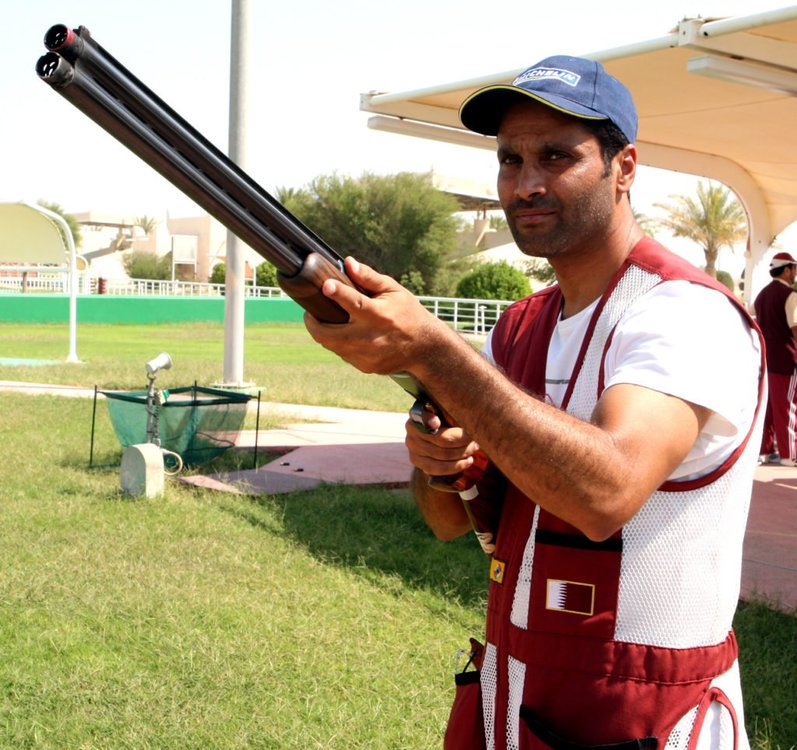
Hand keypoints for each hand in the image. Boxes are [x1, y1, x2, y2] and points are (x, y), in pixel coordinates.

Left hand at [303, 257, 440, 375]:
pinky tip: (348, 335)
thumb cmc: (408, 314)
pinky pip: (342, 354)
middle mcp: (370, 338)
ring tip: (327, 321)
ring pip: (331, 345)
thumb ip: (369, 277)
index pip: (354, 304)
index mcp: (378, 315)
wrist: (425, 349)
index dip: (338, 294)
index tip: (325, 285)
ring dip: (324, 332)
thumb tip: (348, 263)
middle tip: (311, 311)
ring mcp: (366, 355)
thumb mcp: (394, 291)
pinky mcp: (365, 366)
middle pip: (328, 334)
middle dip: (313, 322)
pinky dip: (340, 343)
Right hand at [405, 417, 480, 478]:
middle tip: (475, 438)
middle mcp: (411, 431)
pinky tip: (467, 461)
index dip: (428, 420)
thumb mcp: (447, 413)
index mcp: (417, 415)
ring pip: (441, 455)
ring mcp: (412, 448)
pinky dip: (455, 466)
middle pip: (441, 439)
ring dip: (462, 453)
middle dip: (462, 440)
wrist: (434, 436)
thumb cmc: (446, 421)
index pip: (422, 417)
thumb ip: (451, 413)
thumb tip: (460, 419)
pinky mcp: (417, 462)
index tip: (437, 423)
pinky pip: (437, 468)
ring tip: (474, 448)